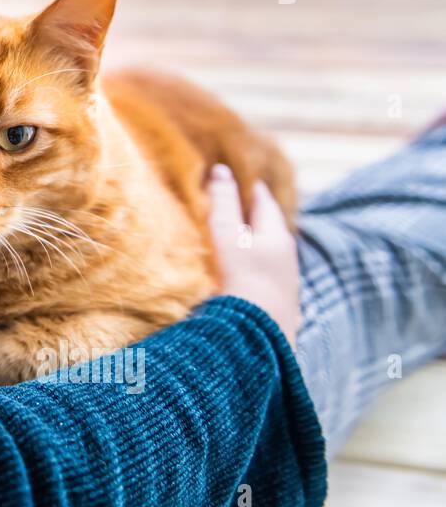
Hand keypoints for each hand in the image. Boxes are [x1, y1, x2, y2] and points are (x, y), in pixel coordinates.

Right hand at [207, 164, 300, 344]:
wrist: (256, 336)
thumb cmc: (239, 277)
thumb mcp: (226, 234)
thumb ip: (223, 202)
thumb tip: (221, 170)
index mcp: (277, 235)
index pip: (264, 203)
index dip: (251, 190)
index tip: (241, 180)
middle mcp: (286, 258)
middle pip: (268, 230)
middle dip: (252, 219)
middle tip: (234, 207)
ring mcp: (283, 284)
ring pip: (266, 256)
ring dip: (251, 247)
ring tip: (232, 242)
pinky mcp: (275, 306)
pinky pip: (261, 278)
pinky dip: (250, 270)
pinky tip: (237, 277)